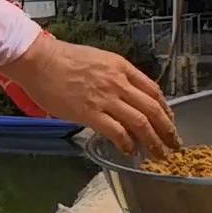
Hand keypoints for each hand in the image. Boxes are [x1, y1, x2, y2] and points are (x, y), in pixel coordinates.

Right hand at [0, 37, 179, 157]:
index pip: (153, 89)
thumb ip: (112, 75)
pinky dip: (126, 144)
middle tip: (173, 143)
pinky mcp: (90, 113)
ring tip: (158, 154)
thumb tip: (122, 92)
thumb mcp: (96, 59)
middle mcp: (117, 82)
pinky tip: (129, 151)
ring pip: (140, 122)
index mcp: (120, 67)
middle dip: (167, 129)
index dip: (165, 108)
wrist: (39, 61)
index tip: (168, 120)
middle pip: (153, 108)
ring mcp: (105, 98)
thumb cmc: (61, 58)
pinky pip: (116, 131)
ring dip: (153, 141)